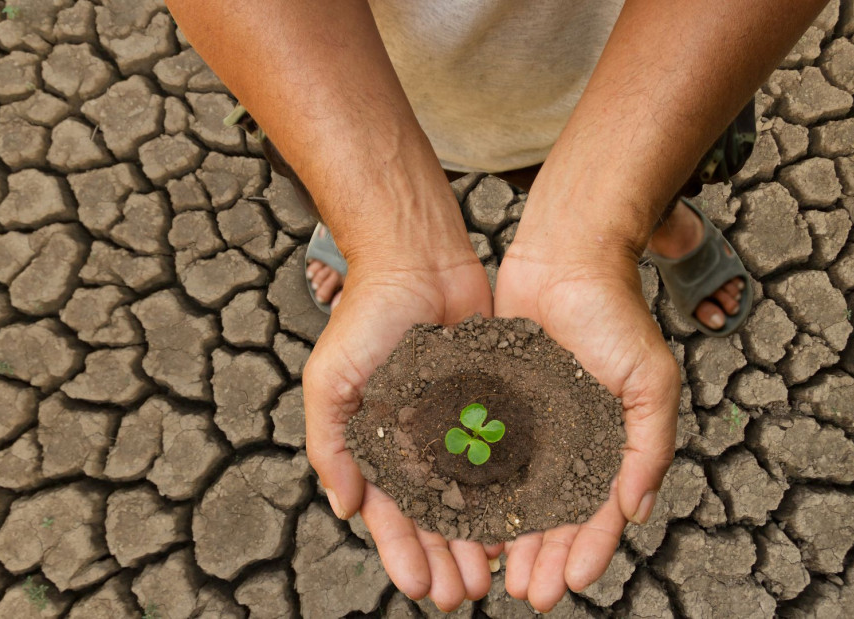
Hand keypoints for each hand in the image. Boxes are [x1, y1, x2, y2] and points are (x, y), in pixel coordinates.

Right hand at [303, 244, 501, 610]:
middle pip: (433, 517)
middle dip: (445, 559)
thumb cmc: (365, 315)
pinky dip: (510, 493)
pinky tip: (523, 523)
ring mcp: (456, 426)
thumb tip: (346, 507)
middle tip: (463, 595)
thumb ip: (331, 443)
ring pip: (472, 497)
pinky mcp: (493, 404)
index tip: (419, 588)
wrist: (418, 260)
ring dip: (479, 538)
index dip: (403, 553)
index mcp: (376, 445)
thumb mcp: (331, 379)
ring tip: (494, 575)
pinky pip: (504, 457)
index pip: (389, 513)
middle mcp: (418, 443)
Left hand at [493, 240, 680, 611]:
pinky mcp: (496, 405)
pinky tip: (464, 522)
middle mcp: (571, 441)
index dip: (589, 550)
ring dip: (509, 538)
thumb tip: (637, 511)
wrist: (565, 256)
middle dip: (544, 557)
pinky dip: (477, 493)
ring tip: (495, 575)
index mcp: (611, 442)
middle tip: (527, 593)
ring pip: (517, 496)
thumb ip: (650, 446)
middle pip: (556, 515)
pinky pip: (485, 458)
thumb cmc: (616, 313)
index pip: (601, 511)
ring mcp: (532, 426)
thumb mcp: (651, 380)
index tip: (569, 583)